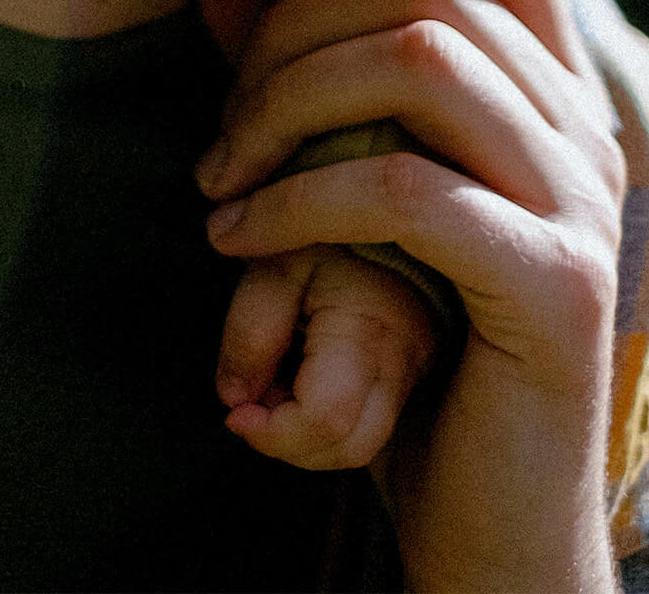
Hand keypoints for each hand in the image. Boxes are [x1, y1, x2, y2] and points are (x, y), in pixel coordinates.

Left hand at [196, 0, 624, 593]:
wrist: (489, 527)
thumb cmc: (408, 350)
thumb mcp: (343, 195)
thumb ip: (296, 80)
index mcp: (552, 89)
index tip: (277, 12)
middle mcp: (584, 128)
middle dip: (289, 35)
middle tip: (220, 133)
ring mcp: (581, 203)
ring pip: (420, 61)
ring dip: (285, 105)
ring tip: (221, 182)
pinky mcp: (554, 286)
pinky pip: (408, 187)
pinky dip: (300, 198)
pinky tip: (240, 238)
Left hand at [216, 244, 438, 469]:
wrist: (380, 199)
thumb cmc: (323, 225)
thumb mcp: (273, 261)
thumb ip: (250, 329)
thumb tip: (235, 398)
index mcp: (370, 331)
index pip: (326, 419)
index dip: (272, 433)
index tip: (234, 411)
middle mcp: (404, 364)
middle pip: (349, 449)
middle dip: (289, 443)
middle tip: (255, 397)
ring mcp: (413, 373)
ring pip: (362, 446)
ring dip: (307, 434)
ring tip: (278, 379)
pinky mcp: (410, 374)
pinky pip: (370, 422)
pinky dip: (327, 418)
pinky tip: (304, 374)